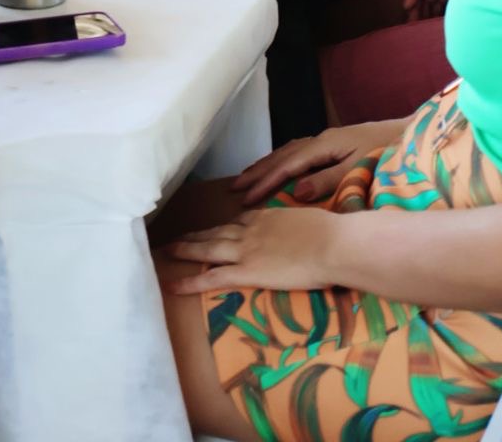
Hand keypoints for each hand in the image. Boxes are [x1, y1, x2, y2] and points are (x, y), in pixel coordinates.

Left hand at [167, 207, 336, 293]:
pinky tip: (174, 285)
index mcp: (268, 216)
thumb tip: (309, 231)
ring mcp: (246, 249)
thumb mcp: (313, 221)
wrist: (331, 244)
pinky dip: (190, 280)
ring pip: (209, 248)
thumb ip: (303, 226)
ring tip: (169, 251)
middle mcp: (251, 229)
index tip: (216, 228)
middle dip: (197, 235)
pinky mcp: (246, 271)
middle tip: (178, 237)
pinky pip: (212, 276)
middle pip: (218, 231)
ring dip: (187, 249)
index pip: (241, 220)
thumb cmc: (332, 234)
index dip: (226, 225)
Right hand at [230, 123, 393, 205]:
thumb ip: (328, 180)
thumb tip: (295, 191)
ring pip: (288, 152)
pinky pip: (298, 152)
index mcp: (324, 145)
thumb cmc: (387, 153)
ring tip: (247, 178)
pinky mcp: (333, 144)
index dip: (266, 181)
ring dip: (267, 165)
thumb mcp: (359, 169)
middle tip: (235, 189)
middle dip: (258, 172)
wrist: (409, 133)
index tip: (246, 198)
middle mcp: (320, 139)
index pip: (287, 165)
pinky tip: (278, 167)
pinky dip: (282, 160)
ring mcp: (326, 140)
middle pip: (282, 156)